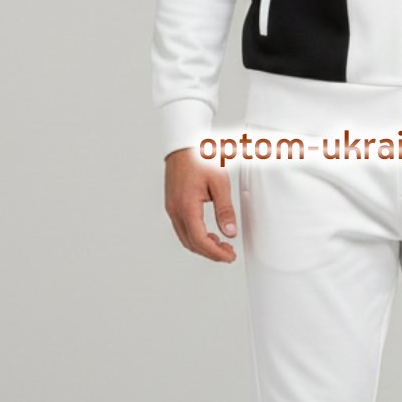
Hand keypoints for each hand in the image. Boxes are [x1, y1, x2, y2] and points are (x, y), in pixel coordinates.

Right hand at [164, 146, 239, 261]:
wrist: (183, 144)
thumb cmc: (200, 158)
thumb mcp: (219, 183)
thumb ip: (224, 210)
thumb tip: (230, 232)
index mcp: (187, 206)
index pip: (200, 240)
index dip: (215, 253)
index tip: (229, 256)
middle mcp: (175, 210)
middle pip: (191, 243)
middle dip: (210, 253)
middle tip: (228, 253)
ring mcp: (171, 208)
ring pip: (185, 238)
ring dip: (202, 246)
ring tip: (221, 245)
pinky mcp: (172, 205)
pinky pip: (182, 228)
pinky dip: (195, 237)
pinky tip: (208, 234)